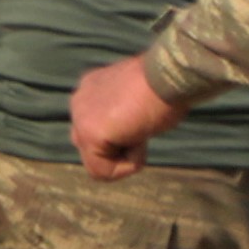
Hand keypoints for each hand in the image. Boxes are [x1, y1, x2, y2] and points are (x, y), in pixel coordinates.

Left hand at [70, 55, 181, 179]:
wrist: (168, 77)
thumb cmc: (165, 88)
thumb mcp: (137, 101)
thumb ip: (122, 116)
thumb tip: (126, 133)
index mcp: (91, 89)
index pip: (97, 131)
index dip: (127, 136)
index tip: (141, 115)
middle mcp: (80, 100)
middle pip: (92, 149)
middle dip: (120, 148)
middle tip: (140, 124)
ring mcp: (80, 117)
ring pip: (98, 164)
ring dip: (125, 157)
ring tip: (140, 128)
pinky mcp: (89, 134)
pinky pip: (104, 171)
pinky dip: (129, 163)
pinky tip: (140, 135)